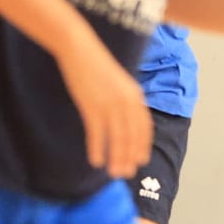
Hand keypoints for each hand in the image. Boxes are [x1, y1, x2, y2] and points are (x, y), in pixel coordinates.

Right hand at [55, 35, 150, 177]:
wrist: (79, 49)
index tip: (140, 161)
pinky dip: (98, 149)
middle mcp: (126, 101)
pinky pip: (97, 133)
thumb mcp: (118, 82)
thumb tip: (125, 120)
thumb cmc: (97, 65)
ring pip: (117, 138)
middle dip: (130, 157)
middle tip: (125, 174)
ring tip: (113, 173)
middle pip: (132, 136)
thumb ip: (125, 100)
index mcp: (135, 95)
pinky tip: (95, 161)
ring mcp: (110, 104)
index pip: (144, 127)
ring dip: (116, 158)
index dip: (142, 146)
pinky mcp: (91, 106)